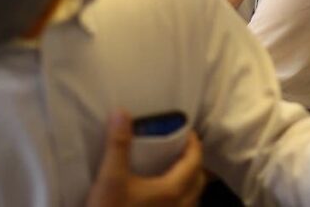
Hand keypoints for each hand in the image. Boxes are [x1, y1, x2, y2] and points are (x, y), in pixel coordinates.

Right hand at [87, 112, 206, 206]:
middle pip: (199, 180)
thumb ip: (117, 145)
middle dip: (194, 162)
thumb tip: (122, 112)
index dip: (194, 143)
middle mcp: (179, 206)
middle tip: (180, 148)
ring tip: (172, 170)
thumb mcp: (110, 179)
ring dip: (188, 181)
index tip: (187, 130)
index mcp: (173, 190)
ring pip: (191, 199)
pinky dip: (179, 199)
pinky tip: (162, 196)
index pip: (195, 160)